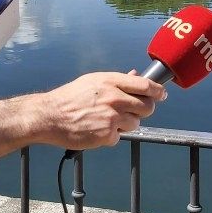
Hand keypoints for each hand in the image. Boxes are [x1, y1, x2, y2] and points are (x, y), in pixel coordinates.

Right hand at [40, 72, 165, 149]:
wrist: (50, 116)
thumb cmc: (70, 97)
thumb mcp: (93, 81)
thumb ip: (117, 80)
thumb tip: (135, 75)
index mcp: (111, 81)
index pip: (145, 86)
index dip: (158, 91)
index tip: (162, 94)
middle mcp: (114, 98)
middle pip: (147, 107)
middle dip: (144, 110)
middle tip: (133, 111)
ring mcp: (111, 117)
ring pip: (135, 123)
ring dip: (126, 124)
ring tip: (106, 120)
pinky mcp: (107, 135)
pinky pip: (119, 137)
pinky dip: (110, 136)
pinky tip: (96, 129)